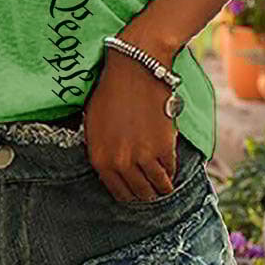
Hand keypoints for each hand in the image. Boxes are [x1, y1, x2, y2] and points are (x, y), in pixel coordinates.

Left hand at [83, 45, 178, 202]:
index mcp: (99, 158)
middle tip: (152, 190)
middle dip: (146, 193)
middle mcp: (119, 162)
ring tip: (165, 184)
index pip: (117, 192)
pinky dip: (171, 170)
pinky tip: (170, 167)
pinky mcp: (163, 149)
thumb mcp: (93, 124)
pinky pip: (170, 170)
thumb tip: (110, 167)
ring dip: (162, 187)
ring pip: (157, 187)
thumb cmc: (111, 91)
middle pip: (139, 193)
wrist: (134, 70)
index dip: (128, 195)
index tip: (135, 192)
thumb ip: (100, 149)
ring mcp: (142, 157)